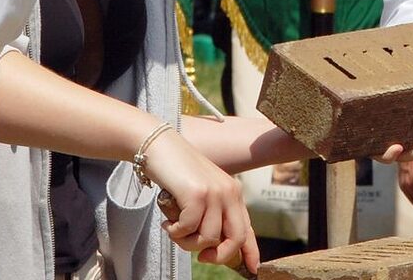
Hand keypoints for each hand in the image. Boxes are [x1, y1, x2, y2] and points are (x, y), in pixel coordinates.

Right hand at [142, 129, 259, 273]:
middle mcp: (229, 192)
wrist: (160, 146)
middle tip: (203, 258)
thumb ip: (211, 215)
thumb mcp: (201, 194)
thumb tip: (214, 247)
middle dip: (220, 256)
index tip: (252, 269)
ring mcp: (214, 192)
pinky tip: (167, 222)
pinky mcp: (197, 194)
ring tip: (175, 230)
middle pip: (235, 238)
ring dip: (188, 242)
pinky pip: (189, 229)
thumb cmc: (177, 173)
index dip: (251, 252)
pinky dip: (175, 231)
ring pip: (209, 238)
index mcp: (233, 193)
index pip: (247, 228)